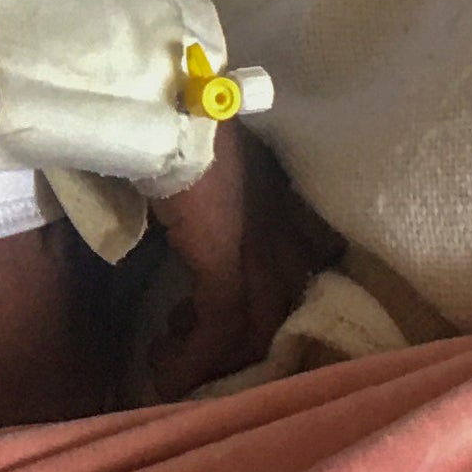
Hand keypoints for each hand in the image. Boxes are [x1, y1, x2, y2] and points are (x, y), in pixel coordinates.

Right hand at [142, 121, 336, 398]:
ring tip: (171, 363)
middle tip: (192, 341)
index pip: (311, 253)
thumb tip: (172, 214)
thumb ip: (205, 189)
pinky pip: (222, 328)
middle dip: (244, 336)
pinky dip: (192, 360)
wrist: (161, 102)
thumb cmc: (167, 119)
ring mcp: (259, 242)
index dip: (277, 289)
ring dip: (214, 358)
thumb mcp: (200, 159)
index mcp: (278, 190)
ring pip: (258, 326)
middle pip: (286, 301)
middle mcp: (281, 221)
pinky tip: (164, 369)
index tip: (226, 300)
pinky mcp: (226, 259)